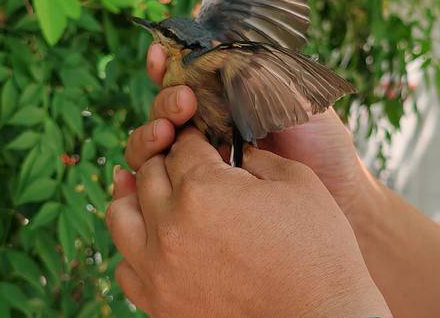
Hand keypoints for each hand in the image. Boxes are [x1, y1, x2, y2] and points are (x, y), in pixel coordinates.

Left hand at [107, 128, 390, 317]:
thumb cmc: (318, 250)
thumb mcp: (296, 182)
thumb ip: (254, 154)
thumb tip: (232, 147)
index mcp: (202, 188)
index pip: (183, 145)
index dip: (198, 137)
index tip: (207, 140)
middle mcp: (170, 226)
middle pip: (148, 174)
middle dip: (170, 162)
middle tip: (191, 164)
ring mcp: (159, 270)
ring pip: (120, 215)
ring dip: (138, 197)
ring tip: (159, 194)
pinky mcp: (159, 304)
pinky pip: (125, 267)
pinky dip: (137, 247)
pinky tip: (160, 240)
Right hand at [131, 44, 360, 208]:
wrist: (340, 201)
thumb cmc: (324, 146)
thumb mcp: (298, 98)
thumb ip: (259, 74)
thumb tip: (214, 47)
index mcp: (228, 96)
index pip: (186, 75)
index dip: (167, 64)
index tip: (161, 56)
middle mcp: (208, 125)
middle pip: (163, 108)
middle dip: (163, 100)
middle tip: (183, 102)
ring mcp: (199, 162)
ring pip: (151, 143)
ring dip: (148, 133)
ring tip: (165, 134)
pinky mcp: (195, 197)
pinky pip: (155, 186)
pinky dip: (136, 179)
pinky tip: (132, 176)